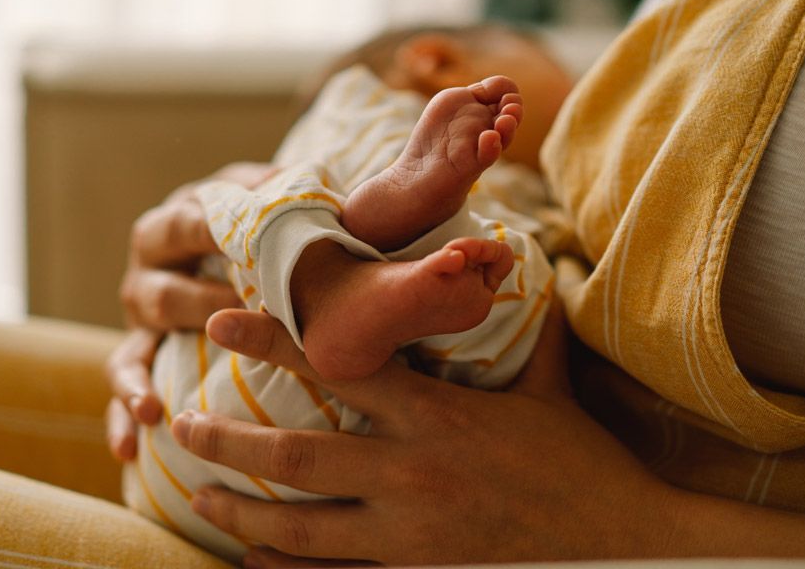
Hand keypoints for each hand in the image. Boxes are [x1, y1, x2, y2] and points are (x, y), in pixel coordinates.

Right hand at [106, 162, 276, 460]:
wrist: (239, 236)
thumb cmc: (267, 218)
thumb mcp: (274, 194)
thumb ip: (292, 195)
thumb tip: (331, 204)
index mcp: (180, 218)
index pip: (188, 225)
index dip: (214, 237)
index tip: (250, 250)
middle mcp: (151, 268)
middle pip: (158, 293)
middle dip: (197, 311)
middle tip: (240, 326)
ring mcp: (141, 316)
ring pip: (130, 349)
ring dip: (138, 381)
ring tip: (153, 411)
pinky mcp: (141, 353)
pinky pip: (125, 389)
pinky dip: (121, 417)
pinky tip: (129, 449)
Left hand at [171, 303, 677, 563]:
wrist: (625, 547)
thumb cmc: (586, 465)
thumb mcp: (554, 391)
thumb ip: (529, 331)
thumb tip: (529, 265)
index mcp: (439, 417)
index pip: (341, 367)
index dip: (275, 339)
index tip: (223, 320)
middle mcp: (413, 475)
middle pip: (297, 454)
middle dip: (229, 437)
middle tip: (179, 421)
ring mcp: (409, 535)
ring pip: (300, 525)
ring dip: (240, 508)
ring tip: (195, 490)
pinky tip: (249, 562)